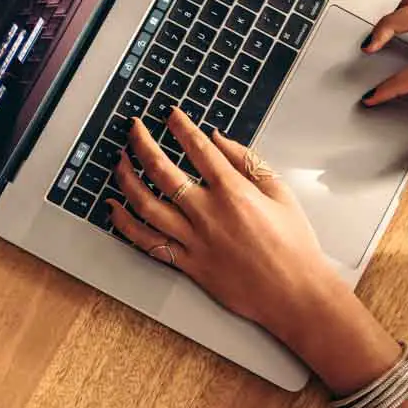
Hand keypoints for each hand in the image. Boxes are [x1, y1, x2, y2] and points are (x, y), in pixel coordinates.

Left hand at [108, 110, 329, 333]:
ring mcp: (194, 241)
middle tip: (134, 128)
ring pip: (146, 205)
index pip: (197, 149)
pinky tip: (114, 208)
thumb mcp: (280, 192)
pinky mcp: (187, 264)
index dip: (179, 126)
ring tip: (119, 162)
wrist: (294, 292)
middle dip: (141, 143)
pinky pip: (147, 242)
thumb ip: (247, 161)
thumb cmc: (293, 245)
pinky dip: (125, 224)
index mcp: (233, 192)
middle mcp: (208, 214)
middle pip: (162, 171)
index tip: (170, 115)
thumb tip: (218, 138)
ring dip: (126, 179)